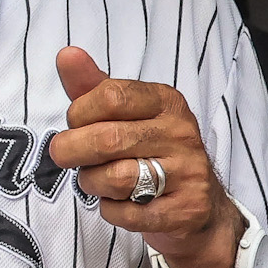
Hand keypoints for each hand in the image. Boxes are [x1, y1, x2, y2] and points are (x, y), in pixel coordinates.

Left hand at [45, 47, 239, 267]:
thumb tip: (66, 54)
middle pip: (108, 139)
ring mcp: (187, 172)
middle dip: (73, 151)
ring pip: (116, 178)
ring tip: (97, 180)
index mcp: (165, 102)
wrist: (200, 204)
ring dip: (91, 183)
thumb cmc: (151, 151)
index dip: (79, 113)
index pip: (110, 96)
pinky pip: (128, 214)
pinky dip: (111, 211)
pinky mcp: (186, 209)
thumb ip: (92, 86)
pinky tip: (119, 204)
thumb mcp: (125, 114)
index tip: (76, 124)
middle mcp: (181, 133)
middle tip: (66, 156)